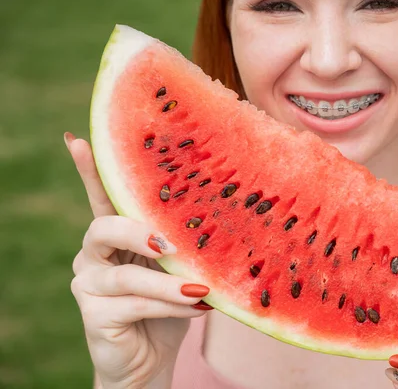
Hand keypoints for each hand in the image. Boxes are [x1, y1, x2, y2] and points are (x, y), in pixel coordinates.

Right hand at [65, 132, 211, 388]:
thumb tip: (220, 218)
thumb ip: (183, 245)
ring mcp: (89, 285)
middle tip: (170, 245)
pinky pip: (136, 305)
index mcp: (115, 236)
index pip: (101, 196)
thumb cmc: (170, 305)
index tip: (77, 140)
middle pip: (102, 227)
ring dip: (168, 283)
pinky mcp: (94, 315)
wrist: (153, 357)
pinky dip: (171, 306)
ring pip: (125, 276)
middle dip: (137, 232)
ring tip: (201, 289)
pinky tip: (198, 308)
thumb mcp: (178, 268)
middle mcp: (94, 255)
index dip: (89, 169)